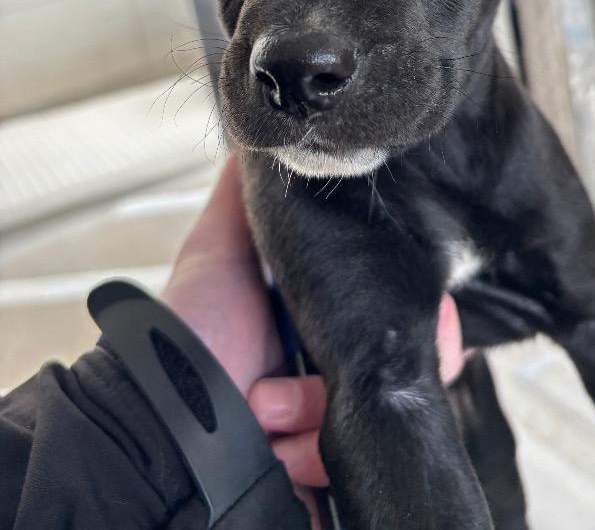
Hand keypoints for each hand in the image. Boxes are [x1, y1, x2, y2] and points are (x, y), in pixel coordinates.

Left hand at [162, 154, 465, 514]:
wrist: (158, 429)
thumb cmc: (186, 341)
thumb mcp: (213, 256)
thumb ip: (241, 198)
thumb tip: (258, 142)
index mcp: (322, 316)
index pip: (398, 308)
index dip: (415, 308)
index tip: (413, 307)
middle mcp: (334, 366)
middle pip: (408, 360)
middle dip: (369, 355)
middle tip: (310, 360)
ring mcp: (333, 422)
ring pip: (383, 408)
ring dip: (318, 408)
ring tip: (266, 407)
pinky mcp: (330, 471)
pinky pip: (356, 460)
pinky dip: (314, 452)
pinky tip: (276, 449)